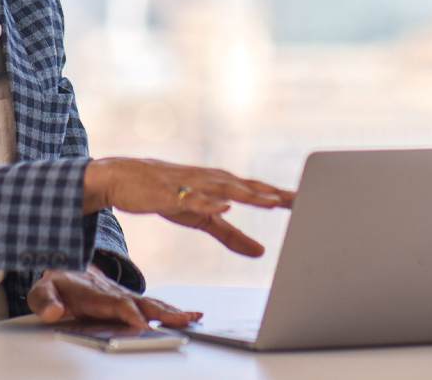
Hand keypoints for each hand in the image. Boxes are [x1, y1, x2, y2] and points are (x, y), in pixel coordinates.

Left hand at [28, 266, 201, 328]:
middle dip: (163, 312)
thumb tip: (55, 312)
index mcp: (95, 293)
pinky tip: (189, 316)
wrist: (64, 267)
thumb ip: (46, 302)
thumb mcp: (41, 291)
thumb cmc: (56, 284)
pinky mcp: (131, 300)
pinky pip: (153, 306)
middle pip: (142, 303)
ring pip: (152, 304)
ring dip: (173, 311)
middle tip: (183, 320)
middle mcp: (115, 293)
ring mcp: (125, 296)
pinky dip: (172, 311)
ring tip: (193, 318)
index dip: (130, 314)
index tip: (143, 325)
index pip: (116, 304)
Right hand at [82, 157, 294, 256]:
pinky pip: (191, 198)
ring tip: (271, 202)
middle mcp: (210, 180)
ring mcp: (191, 184)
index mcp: (220, 186)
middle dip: (274, 194)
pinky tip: (223, 206)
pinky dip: (208, 201)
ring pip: (224, 189)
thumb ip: (231, 234)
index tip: (309, 202)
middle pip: (248, 187)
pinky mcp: (170, 193)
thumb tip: (260, 251)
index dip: (282, 196)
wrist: (122, 179)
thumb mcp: (202, 220)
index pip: (257, 191)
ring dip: (249, 195)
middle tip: (300, 200)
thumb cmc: (166, 195)